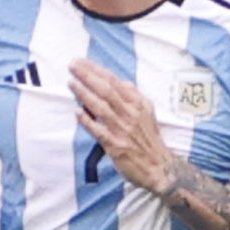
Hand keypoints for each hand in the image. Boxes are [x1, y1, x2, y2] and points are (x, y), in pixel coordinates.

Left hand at [68, 59, 178, 191]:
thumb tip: (120, 82)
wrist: (159, 166)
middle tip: (73, 65)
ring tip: (71, 83)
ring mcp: (123, 129)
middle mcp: (131, 113)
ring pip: (101, 107)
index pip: (115, 81)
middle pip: (107, 90)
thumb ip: (133, 96)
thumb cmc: (148, 139)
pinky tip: (77, 112)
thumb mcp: (146, 112)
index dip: (97, 70)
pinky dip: (88, 121)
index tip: (81, 62)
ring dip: (85, 94)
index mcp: (138, 103)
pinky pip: (99, 131)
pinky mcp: (116, 146)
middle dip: (88, 76)